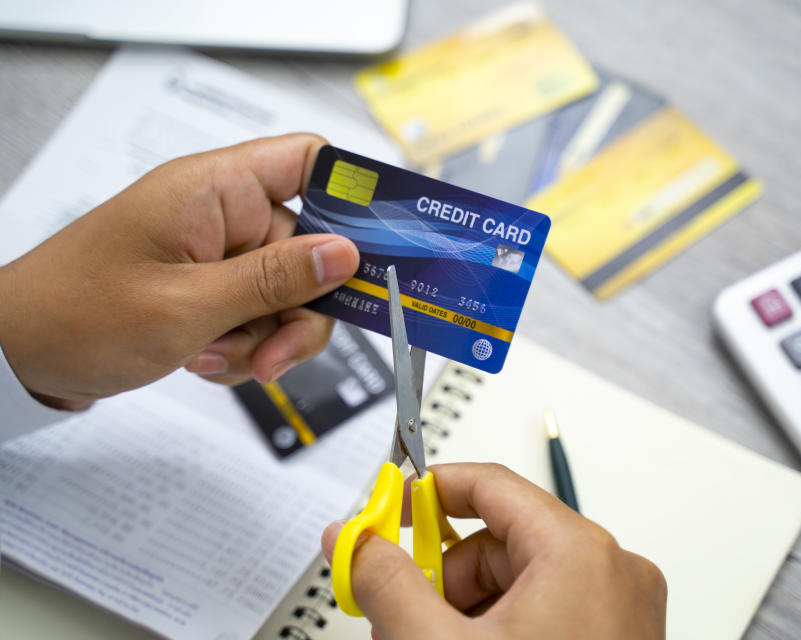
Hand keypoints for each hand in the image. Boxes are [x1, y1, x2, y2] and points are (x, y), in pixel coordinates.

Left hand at [0, 134, 358, 408]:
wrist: (17, 357)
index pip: (309, 160)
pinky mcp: (211, 288)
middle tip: (279, 347)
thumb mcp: (186, 306)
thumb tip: (344, 255)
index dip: (355, 195)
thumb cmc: (73, 314)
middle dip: (302, 305)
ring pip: (290, 290)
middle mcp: (222, 214)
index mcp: (214, 189)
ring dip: (271, 335)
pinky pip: (262, 313)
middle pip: (311, 245)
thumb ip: (274, 280)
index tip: (383, 244)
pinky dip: (248, 345)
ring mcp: (217, 253)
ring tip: (224, 358)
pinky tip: (208, 359)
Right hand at [322, 463, 665, 639]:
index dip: (427, 492)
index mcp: (579, 553)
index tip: (386, 509)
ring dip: (465, 612)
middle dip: (443, 577)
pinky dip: (499, 631)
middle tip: (403, 615)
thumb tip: (355, 540)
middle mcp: (612, 573)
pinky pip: (544, 611)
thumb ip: (386, 580)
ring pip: (519, 581)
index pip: (490, 484)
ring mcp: (619, 610)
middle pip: (501, 540)